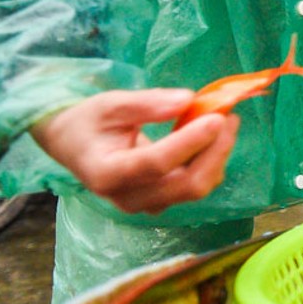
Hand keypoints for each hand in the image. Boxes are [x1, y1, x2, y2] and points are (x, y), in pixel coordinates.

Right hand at [30, 90, 239, 213]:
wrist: (73, 144)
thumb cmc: (89, 122)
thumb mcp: (110, 104)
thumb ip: (147, 103)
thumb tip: (187, 100)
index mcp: (106, 173)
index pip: (156, 163)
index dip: (190, 142)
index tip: (216, 117)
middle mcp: (128, 197)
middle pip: (186, 184)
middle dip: (215, 150)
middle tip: (228, 115)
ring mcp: (146, 204)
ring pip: (196, 187)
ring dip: (218, 154)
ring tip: (224, 118)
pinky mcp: (161, 200)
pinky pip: (196, 185)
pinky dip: (211, 160)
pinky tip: (211, 134)